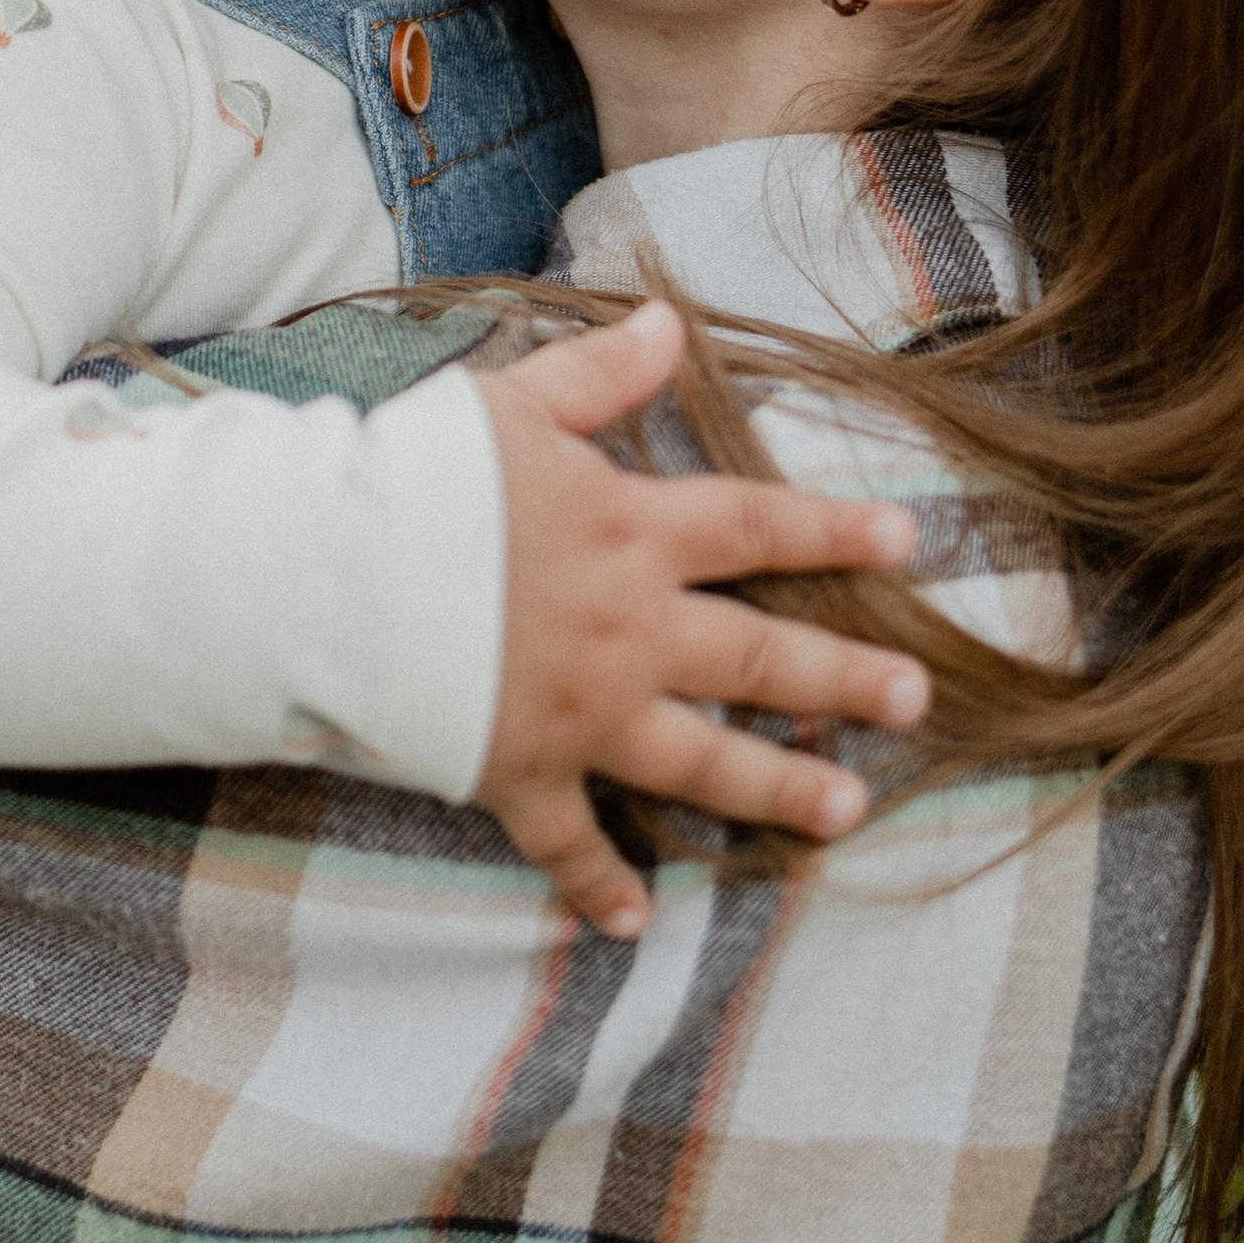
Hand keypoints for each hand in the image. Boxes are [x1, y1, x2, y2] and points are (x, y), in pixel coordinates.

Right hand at [475, 302, 929, 939]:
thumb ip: (600, 375)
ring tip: (846, 810)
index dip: (833, 534)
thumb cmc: (415, 478)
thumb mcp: (512, 405)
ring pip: (700, 759)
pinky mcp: (518, 772)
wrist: (327, 577)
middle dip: (844, 679)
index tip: (905, 546)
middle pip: (758, 658)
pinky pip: (568, 841)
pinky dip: (599, 886)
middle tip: (916, 698)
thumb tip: (670, 321)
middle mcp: (627, 631)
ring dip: (777, 788)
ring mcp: (579, 712)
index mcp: (630, 534)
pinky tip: (638, 921)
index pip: (756, 530)